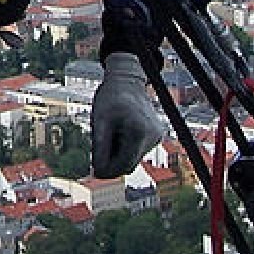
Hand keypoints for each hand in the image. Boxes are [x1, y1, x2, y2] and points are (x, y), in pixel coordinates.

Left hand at [90, 53, 166, 178]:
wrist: (126, 81)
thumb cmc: (110, 99)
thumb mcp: (100, 121)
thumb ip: (100, 147)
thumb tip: (99, 172)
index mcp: (139, 133)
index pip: (124, 165)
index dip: (108, 170)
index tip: (94, 171)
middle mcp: (153, 137)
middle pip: (129, 163)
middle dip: (113, 161)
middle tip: (98, 150)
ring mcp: (158, 136)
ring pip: (134, 157)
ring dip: (120, 152)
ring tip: (111, 132)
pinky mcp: (158, 134)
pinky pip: (139, 148)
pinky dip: (127, 145)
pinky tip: (120, 130)